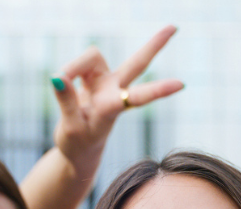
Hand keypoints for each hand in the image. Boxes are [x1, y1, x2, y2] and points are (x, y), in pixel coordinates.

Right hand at [49, 25, 183, 171]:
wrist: (80, 148)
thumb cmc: (78, 144)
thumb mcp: (70, 128)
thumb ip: (66, 101)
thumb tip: (59, 77)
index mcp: (113, 108)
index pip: (137, 97)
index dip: (158, 90)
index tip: (181, 84)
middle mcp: (114, 91)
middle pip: (137, 63)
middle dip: (154, 46)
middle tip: (174, 27)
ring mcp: (105, 82)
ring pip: (92, 56)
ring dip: (73, 67)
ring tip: (59, 84)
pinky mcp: (94, 78)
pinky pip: (79, 64)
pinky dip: (68, 71)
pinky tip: (61, 83)